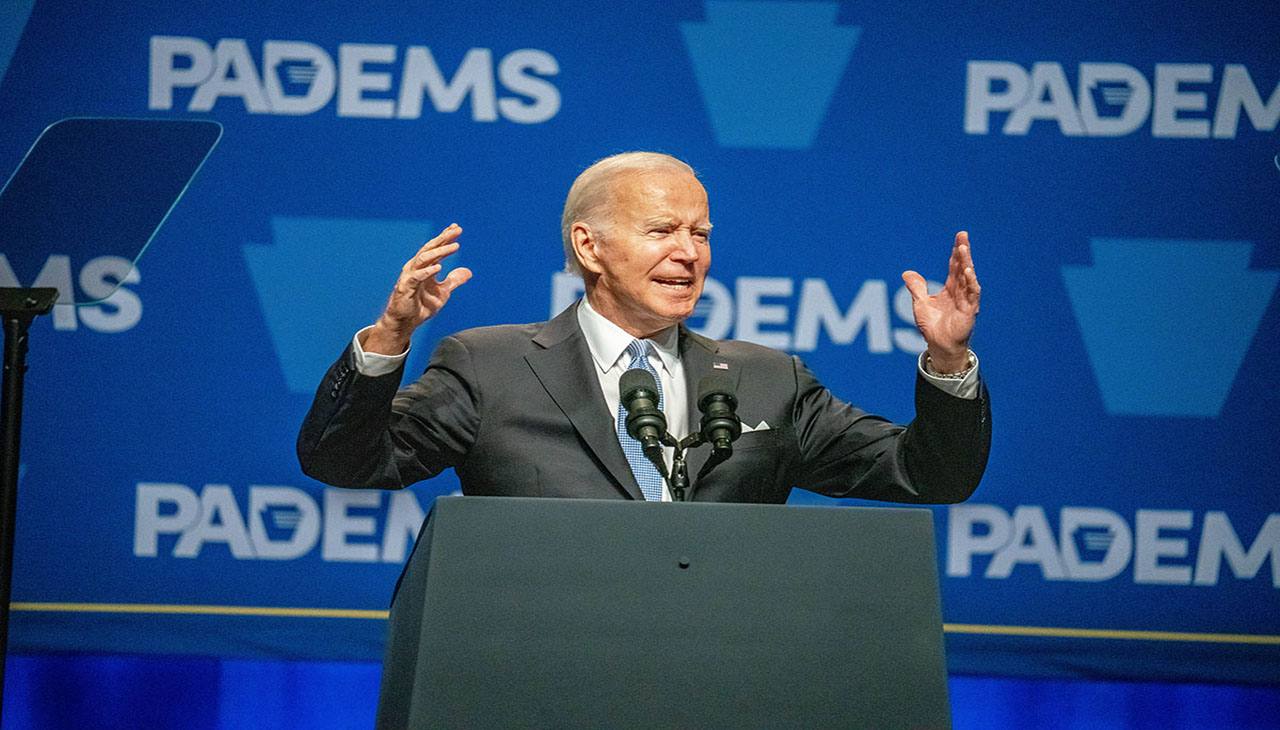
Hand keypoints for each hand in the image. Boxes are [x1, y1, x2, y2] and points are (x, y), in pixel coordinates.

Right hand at [363, 224, 472, 354]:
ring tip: (454, 246)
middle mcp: (416, 268)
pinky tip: (439, 267)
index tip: (457, 228)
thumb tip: (468, 272)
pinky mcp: (405, 287)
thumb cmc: (421, 305)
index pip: (435, 248)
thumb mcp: (443, 293)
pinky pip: (416, 277)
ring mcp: (409, 276)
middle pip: (430, 248)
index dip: (445, 237)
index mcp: (424, 267)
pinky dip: (427, 271)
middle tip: (457, 230)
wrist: (405, 323)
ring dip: (439, 251)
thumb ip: (454, 281)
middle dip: (444, 238)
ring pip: (424, 258)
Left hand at [902, 231, 980, 372]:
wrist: (939, 345)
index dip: (956, 252)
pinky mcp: (969, 310)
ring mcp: (966, 300)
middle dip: (963, 251)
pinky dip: (970, 283)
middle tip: (963, 235)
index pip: (954, 266)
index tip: (959, 237)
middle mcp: (960, 291)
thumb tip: (907, 273)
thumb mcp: (920, 303)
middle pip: (962, 267)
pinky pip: (971, 294)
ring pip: (968, 277)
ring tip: (964, 249)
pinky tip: (968, 272)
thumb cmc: (932, 326)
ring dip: (966, 263)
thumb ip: (916, 287)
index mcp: (951, 288)